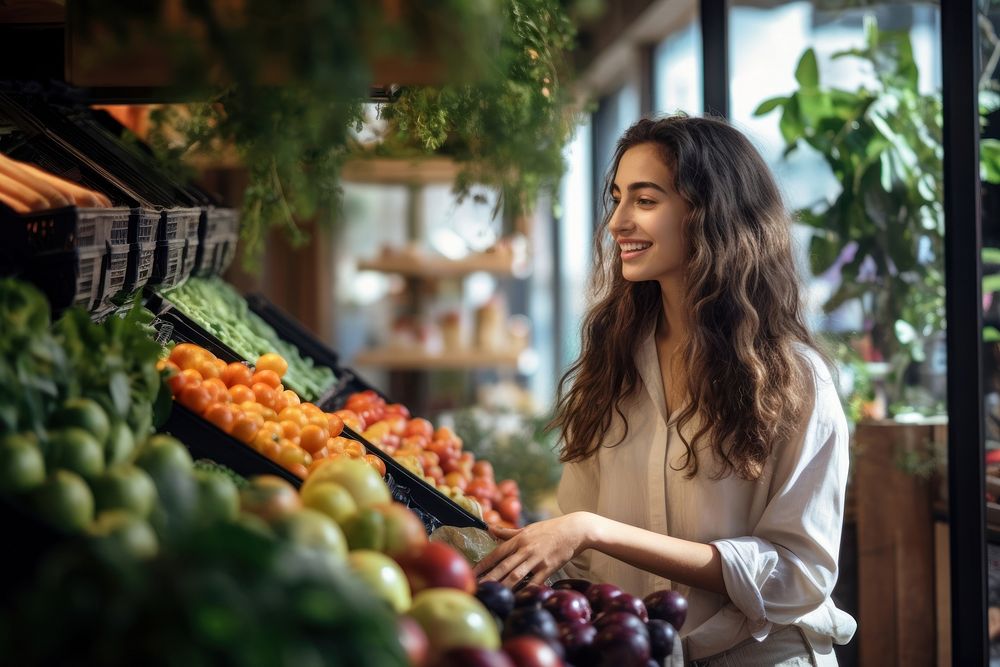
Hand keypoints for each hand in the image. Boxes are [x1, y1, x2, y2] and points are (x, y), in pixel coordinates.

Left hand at [473, 512, 592, 588]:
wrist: (575, 530)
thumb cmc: (550, 529)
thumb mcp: (528, 528)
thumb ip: (508, 532)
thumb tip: (489, 529)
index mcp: (519, 539)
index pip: (496, 553)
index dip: (483, 564)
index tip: (472, 572)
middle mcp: (525, 549)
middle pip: (503, 566)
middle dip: (489, 578)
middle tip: (477, 587)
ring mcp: (537, 559)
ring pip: (517, 575)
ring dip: (503, 586)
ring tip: (493, 595)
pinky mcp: (549, 568)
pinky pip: (535, 582)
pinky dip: (526, 590)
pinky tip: (518, 598)